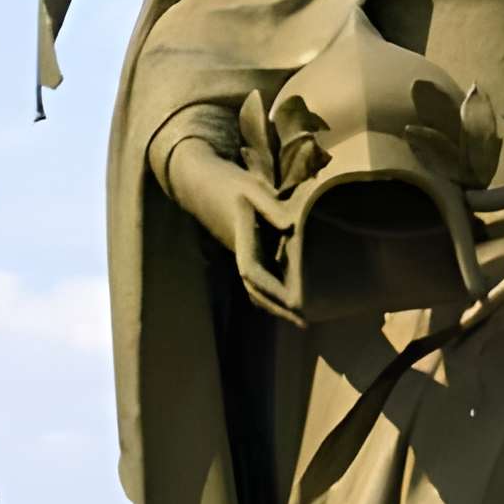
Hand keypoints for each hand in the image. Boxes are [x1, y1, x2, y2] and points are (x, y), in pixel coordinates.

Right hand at [165, 139, 300, 324]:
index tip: (294, 306)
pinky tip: (285, 295)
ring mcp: (239, 252)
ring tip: (298, 316)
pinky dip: (269, 289)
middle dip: (278, 307)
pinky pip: (256, 275)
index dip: (274, 292)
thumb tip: (291, 226)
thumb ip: (271, 206)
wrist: (199, 180)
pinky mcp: (242, 247)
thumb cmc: (227, 182)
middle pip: (255, 289)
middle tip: (305, 323)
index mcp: (241, 241)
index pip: (255, 275)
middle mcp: (239, 252)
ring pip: (254, 285)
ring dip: (273, 302)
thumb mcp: (251, 188)